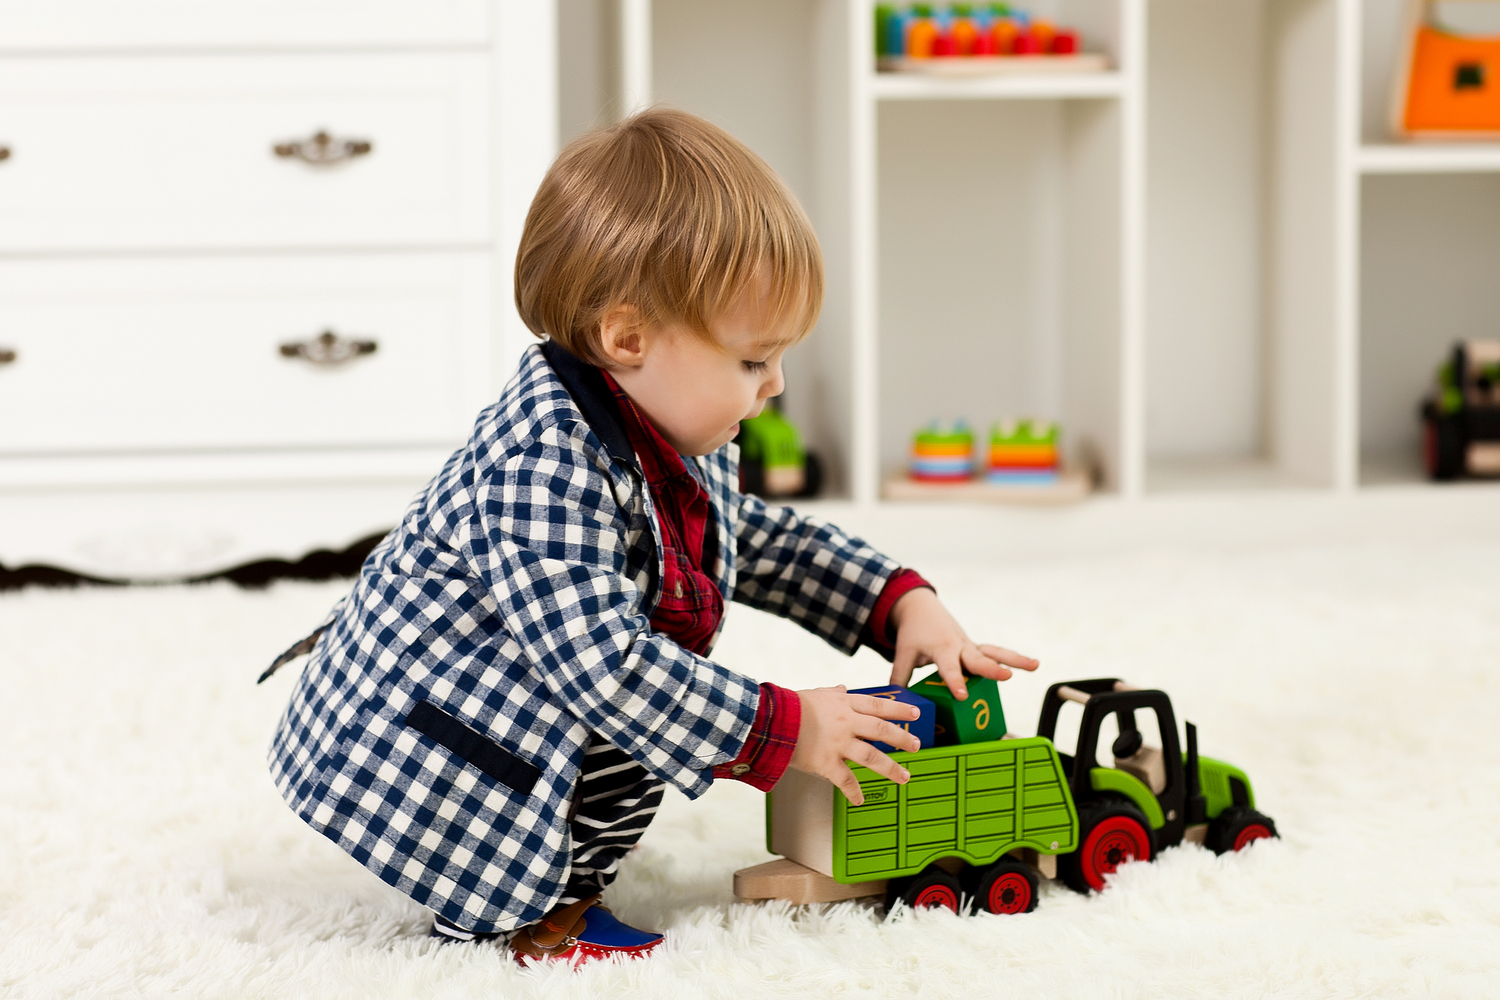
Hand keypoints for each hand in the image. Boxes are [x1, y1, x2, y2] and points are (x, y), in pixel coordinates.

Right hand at [789, 686, 921, 804]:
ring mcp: (837, 744)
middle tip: (917, 745)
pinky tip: (860, 799)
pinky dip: (854, 792)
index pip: (878, 705)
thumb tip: (843, 687)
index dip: (899, 709)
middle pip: (881, 730)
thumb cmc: (790, 706)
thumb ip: (832, 692)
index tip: (915, 714)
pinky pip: (845, 780)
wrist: (770, 721)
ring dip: (890, 768)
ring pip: (871, 756)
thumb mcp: (815, 694)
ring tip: (904, 777)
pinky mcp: (826, 763)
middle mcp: (845, 723)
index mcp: (843, 704)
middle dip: (902, 738)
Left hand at [888, 588, 1037, 699]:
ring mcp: (970, 646)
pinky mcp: (976, 648)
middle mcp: (959, 646)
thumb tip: (896, 700)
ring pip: (994, 652)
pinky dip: (1014, 658)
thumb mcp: (903, 653)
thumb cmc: (913, 633)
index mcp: (941, 648)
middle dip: (992, 669)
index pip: (948, 668)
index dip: (955, 682)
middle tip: (1007, 676)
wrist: (921, 608)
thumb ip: (900, 677)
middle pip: (977, 659)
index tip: (961, 696)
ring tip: (1035, 665)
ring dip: (1015, 658)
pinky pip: (996, 653)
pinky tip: (1033, 664)